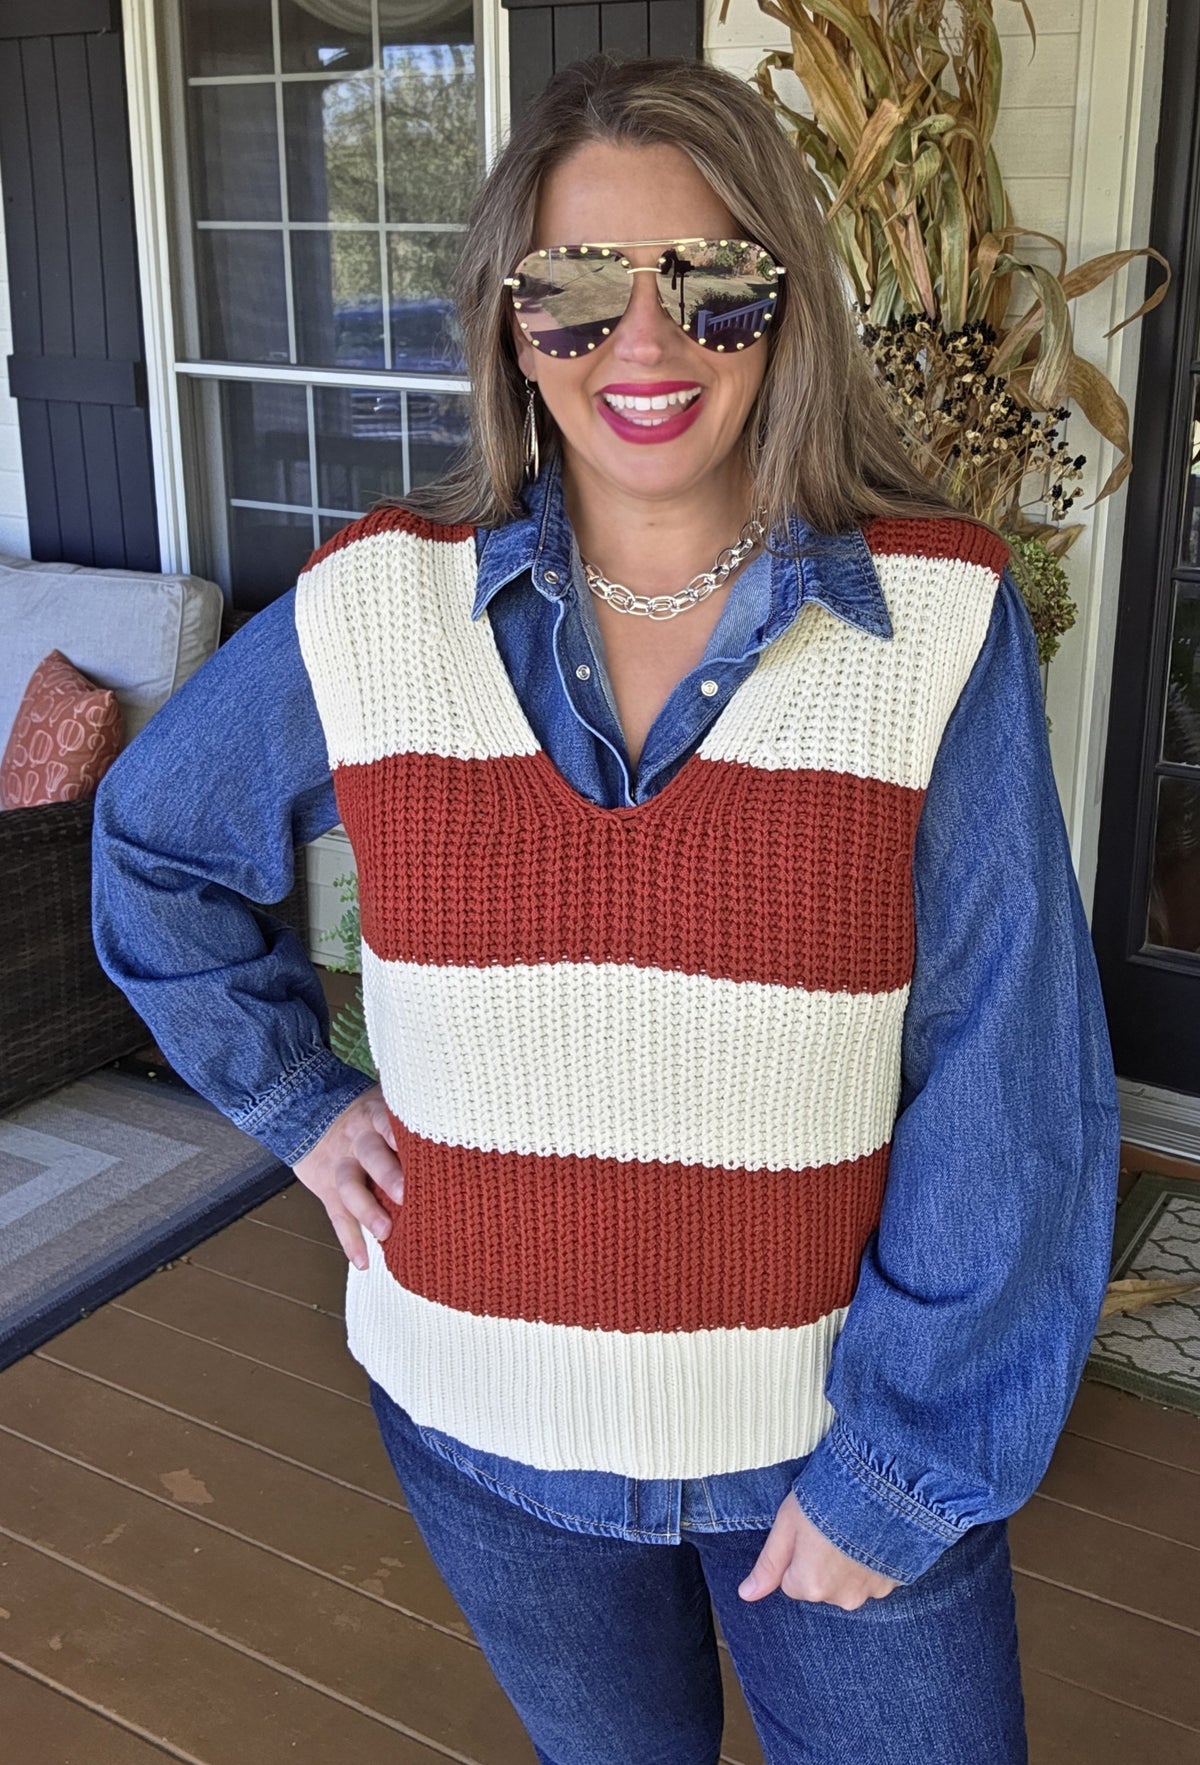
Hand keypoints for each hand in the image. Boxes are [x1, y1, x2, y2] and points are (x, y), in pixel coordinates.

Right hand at [292, 1083, 404, 1269]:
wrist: (307, 1113)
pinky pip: (338, 1217)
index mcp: (375, 1117)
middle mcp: (357, 1141)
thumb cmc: (364, 1117)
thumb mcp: (382, 1104)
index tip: (417, 1147)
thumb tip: (461, 1132)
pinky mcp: (327, 1190)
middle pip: (370, 1155)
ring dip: (367, 1210)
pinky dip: (350, 1240)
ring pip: (350, 1186)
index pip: (386, 1122)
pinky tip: (363, 1261)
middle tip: (405, 1195)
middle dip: (387, 1175)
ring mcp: (341, 1166)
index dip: (399, 1134)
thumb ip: (410, 1119)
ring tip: (385, 1231)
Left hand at [738, 1491, 901, 1607]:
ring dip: (848, 1563)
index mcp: (811, 1586)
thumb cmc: (828, 1499)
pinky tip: (874, 1535)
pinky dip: (871, 1562)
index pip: (791, 1582)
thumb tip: (746, 1594)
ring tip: (854, 1529)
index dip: (797, 1553)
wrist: (883, 1483)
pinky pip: (873, 1577)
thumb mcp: (787, 1524)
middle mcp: (842, 1598)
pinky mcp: (895, 1582)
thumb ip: (768, 1564)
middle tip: (831, 1527)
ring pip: (847, 1583)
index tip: (808, 1530)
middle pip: (820, 1586)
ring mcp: (871, 1592)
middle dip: (821, 1563)